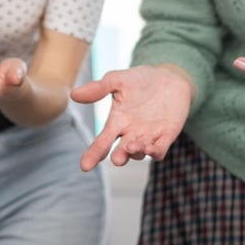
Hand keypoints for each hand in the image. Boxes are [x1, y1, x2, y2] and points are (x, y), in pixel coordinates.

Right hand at [70, 65, 193, 170]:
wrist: (170, 77)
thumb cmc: (141, 80)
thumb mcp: (117, 80)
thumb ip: (98, 88)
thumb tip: (74, 94)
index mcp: (116, 122)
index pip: (102, 142)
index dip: (93, 154)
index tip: (85, 166)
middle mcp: (130, 134)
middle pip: (120, 152)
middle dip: (119, 157)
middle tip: (116, 158)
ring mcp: (148, 136)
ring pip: (139, 153)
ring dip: (135, 152)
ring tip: (132, 146)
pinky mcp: (166, 136)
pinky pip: (159, 151)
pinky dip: (155, 152)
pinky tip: (151, 149)